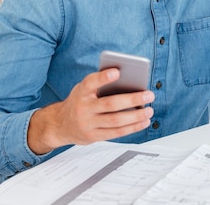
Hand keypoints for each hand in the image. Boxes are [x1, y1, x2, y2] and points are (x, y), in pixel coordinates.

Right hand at [27, 68, 154, 154]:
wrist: (59, 125)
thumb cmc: (79, 102)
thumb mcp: (84, 90)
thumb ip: (101, 85)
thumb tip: (130, 82)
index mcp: (80, 92)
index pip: (90, 82)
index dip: (103, 77)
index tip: (117, 71)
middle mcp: (82, 108)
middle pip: (110, 104)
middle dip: (132, 99)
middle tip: (149, 95)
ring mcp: (87, 124)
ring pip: (115, 121)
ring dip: (136, 116)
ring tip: (149, 110)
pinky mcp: (93, 137)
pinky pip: (116, 133)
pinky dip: (132, 127)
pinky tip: (144, 122)